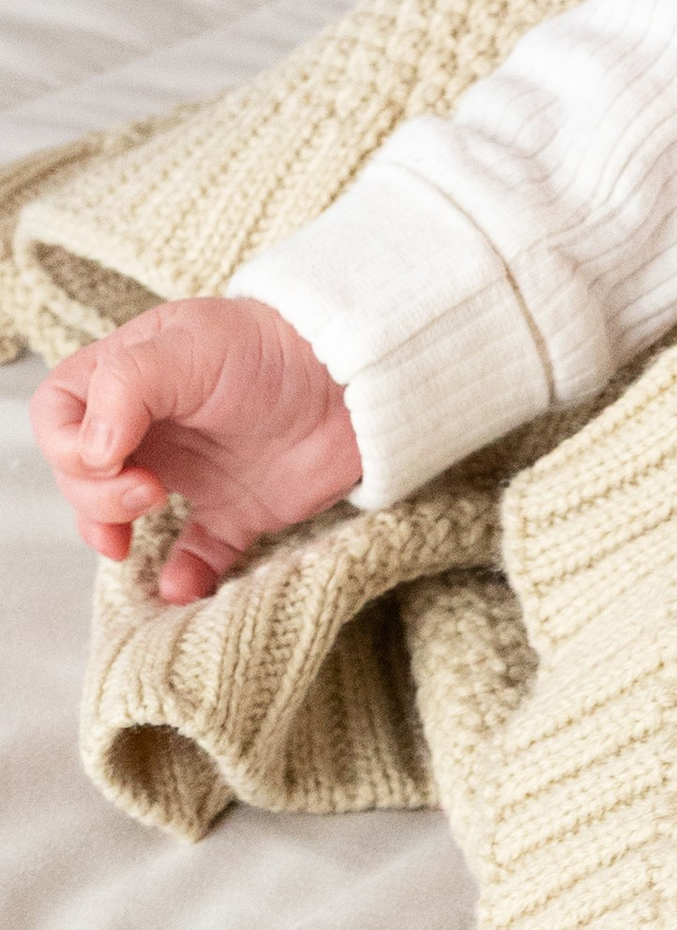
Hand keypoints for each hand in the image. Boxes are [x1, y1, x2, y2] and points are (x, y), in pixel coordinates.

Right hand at [33, 298, 359, 602]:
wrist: (362, 377)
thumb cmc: (275, 344)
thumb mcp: (192, 345)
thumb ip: (127, 386)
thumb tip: (90, 450)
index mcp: (134, 376)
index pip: (61, 412)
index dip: (68, 445)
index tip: (112, 458)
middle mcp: (155, 424)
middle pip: (81, 472)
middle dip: (95, 495)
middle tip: (146, 494)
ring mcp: (194, 469)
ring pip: (122, 518)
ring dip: (115, 536)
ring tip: (135, 545)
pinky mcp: (237, 510)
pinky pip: (194, 557)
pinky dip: (182, 577)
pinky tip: (182, 586)